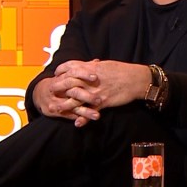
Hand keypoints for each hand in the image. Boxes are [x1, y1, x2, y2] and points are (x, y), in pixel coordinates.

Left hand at [33, 60, 151, 126]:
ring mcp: (96, 91)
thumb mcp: (106, 65)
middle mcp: (90, 80)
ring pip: (76, 98)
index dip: (61, 71)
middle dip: (58, 87)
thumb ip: (95, 66)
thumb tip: (89, 63)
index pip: (71, 67)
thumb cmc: (123, 71)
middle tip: (50, 91)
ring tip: (55, 109)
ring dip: (65, 105)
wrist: (136, 79)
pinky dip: (84, 118)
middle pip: (69, 82)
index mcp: (91, 68)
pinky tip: (77, 123)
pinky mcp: (103, 101)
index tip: (56, 74)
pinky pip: (91, 110)